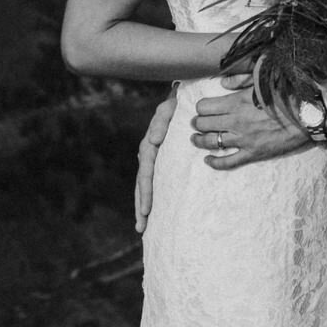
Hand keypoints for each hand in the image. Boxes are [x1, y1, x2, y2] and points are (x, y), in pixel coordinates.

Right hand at [134, 89, 176, 232]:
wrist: (185, 99)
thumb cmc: (178, 103)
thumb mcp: (170, 107)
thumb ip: (161, 121)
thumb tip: (152, 141)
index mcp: (150, 145)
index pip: (146, 173)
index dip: (145, 192)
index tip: (147, 210)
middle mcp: (149, 154)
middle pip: (142, 184)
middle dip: (141, 206)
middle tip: (142, 227)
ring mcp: (155, 158)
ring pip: (146, 185)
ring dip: (143, 206)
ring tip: (143, 227)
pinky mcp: (163, 161)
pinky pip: (156, 181)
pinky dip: (152, 197)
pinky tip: (152, 212)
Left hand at [192, 76, 313, 168]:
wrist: (307, 115)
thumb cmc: (287, 94)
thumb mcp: (263, 78)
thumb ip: (240, 78)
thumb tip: (223, 82)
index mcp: (236, 102)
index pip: (204, 106)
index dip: (201, 107)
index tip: (203, 108)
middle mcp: (235, 122)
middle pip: (203, 125)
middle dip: (197, 123)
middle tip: (197, 123)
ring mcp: (243, 140)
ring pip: (211, 143)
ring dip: (199, 141)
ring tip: (196, 139)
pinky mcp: (253, 154)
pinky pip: (227, 162)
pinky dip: (214, 162)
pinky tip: (208, 160)